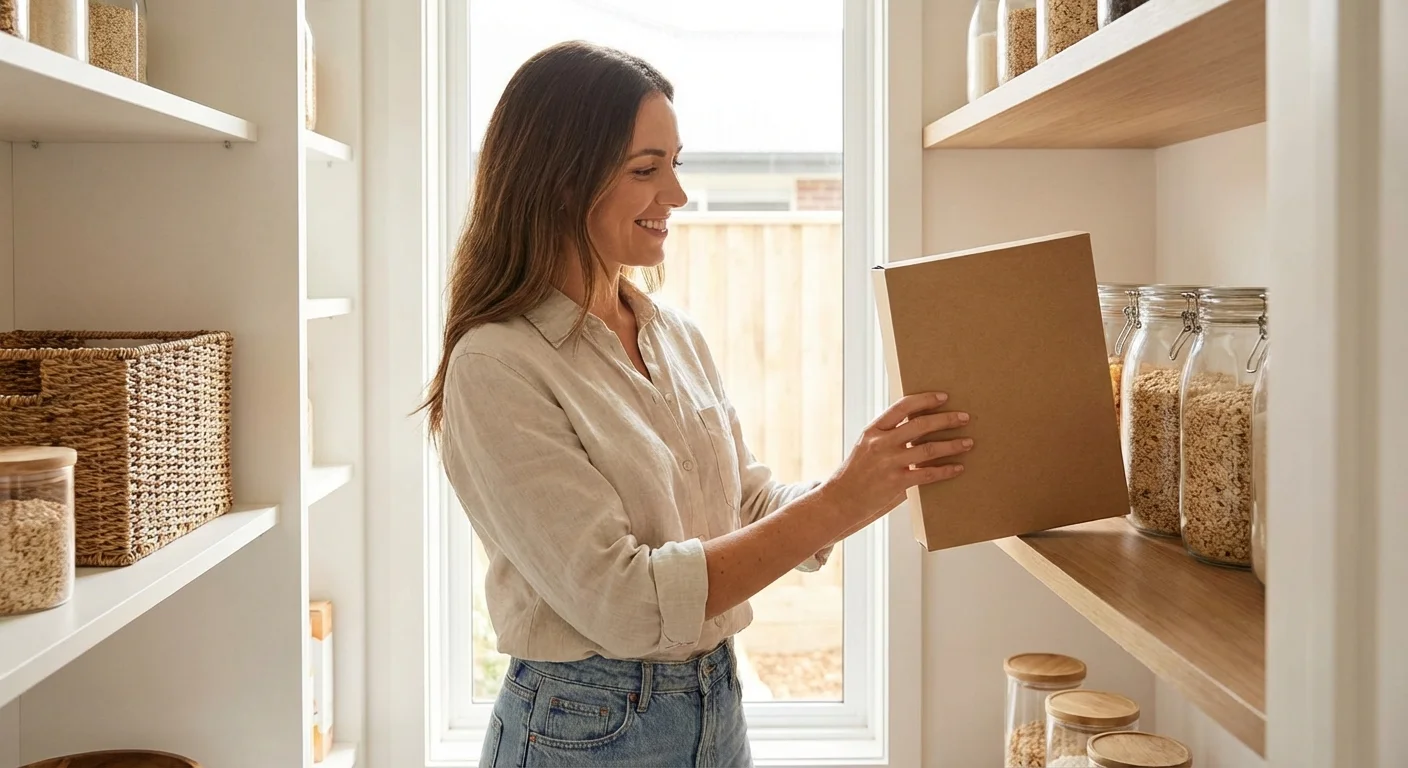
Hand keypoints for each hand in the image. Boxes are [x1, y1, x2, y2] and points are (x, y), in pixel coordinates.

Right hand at [821, 392, 970, 525]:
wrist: (839, 502)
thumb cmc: (855, 475)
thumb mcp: (866, 448)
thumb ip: (888, 439)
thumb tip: (920, 430)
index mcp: (872, 431)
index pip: (902, 407)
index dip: (925, 400)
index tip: (943, 397)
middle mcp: (880, 444)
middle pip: (920, 425)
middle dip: (946, 419)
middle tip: (964, 417)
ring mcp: (888, 464)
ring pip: (928, 449)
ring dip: (952, 444)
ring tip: (968, 442)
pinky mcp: (896, 484)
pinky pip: (928, 474)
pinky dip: (946, 470)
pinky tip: (958, 468)